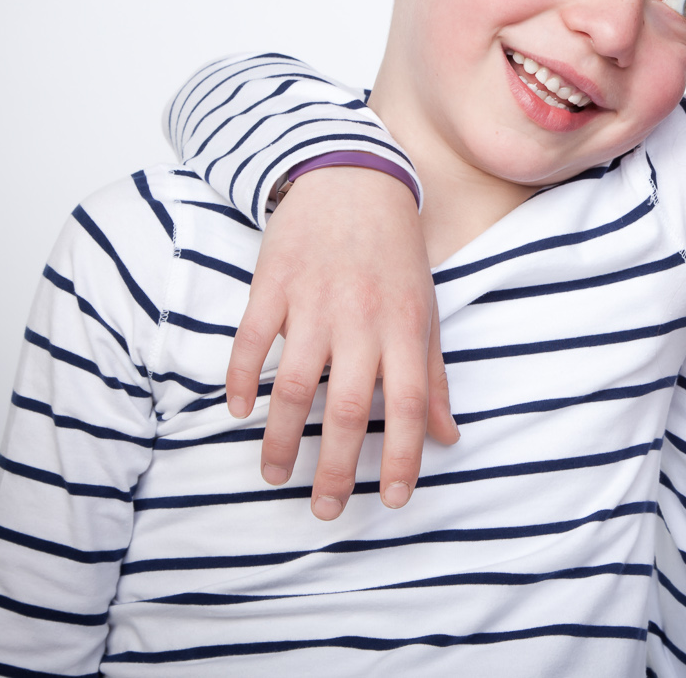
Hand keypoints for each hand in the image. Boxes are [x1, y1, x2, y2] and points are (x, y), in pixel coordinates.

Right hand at [226, 165, 457, 518]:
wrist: (353, 176)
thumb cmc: (395, 252)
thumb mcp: (425, 309)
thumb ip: (434, 375)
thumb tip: (447, 437)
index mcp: (406, 326)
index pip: (410, 403)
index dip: (403, 455)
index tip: (391, 498)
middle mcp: (362, 319)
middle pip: (349, 407)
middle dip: (336, 467)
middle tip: (325, 510)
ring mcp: (314, 302)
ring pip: (295, 385)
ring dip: (281, 438)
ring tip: (276, 476)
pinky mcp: (273, 283)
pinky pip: (251, 341)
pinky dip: (240, 379)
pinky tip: (239, 411)